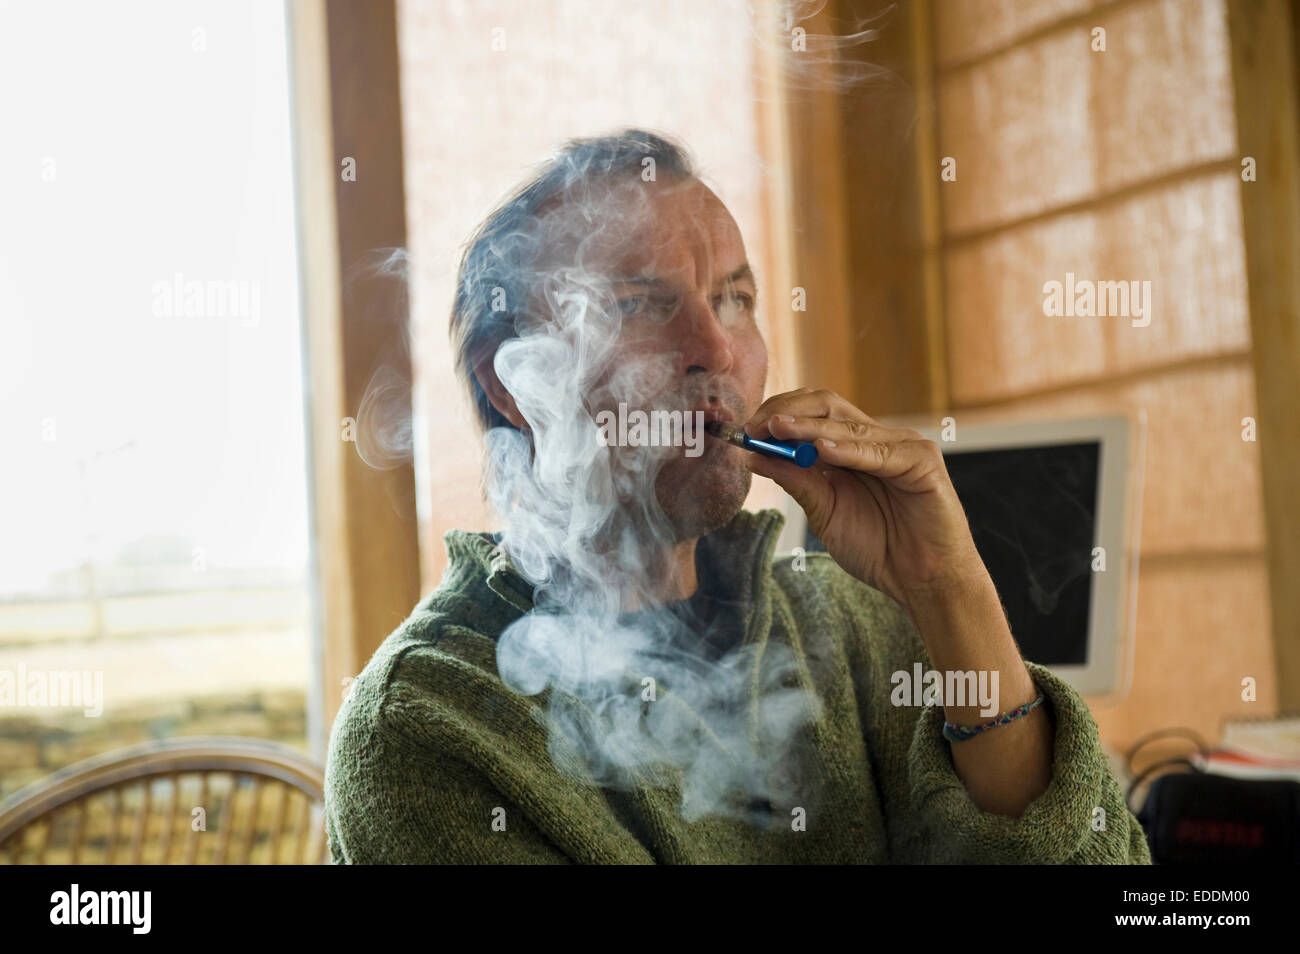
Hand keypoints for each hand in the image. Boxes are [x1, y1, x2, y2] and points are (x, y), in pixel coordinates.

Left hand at [742, 388, 986, 611]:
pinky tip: (821, 449)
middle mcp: (875, 439)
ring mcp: (901, 445)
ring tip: (777, 429)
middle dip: (786, 412)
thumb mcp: (824, 512)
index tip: (743, 432)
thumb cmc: (878, 549)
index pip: (811, 413)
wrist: (922, 581)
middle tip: (754, 427)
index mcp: (850, 448)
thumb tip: (755, 455)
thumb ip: (796, 482)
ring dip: (809, 427)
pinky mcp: (923, 460)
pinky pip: (881, 451)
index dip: (776, 416)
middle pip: (828, 405)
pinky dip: (849, 449)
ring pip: (849, 425)